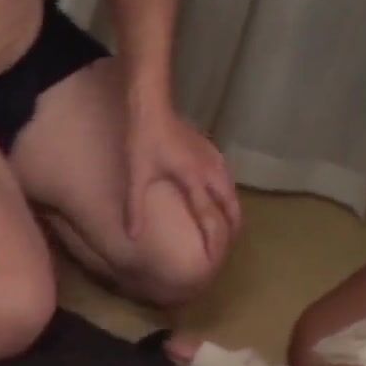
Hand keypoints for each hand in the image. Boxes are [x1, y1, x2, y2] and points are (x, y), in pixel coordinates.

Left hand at [125, 103, 242, 261]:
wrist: (152, 107)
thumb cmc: (143, 141)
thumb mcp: (136, 176)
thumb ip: (135, 208)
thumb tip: (133, 236)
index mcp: (194, 181)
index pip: (210, 217)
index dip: (215, 240)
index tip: (217, 258)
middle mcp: (209, 172)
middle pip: (231, 206)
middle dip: (232, 228)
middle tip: (230, 246)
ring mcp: (212, 159)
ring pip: (232, 191)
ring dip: (232, 210)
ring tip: (230, 226)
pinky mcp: (210, 151)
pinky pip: (226, 178)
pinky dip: (228, 193)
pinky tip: (221, 196)